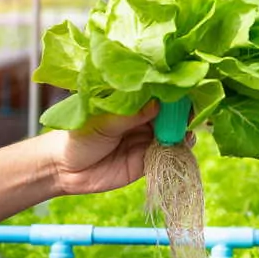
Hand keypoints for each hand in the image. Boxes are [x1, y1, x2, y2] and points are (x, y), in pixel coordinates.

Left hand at [46, 102, 196, 195]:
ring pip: (173, 133)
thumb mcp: (104, 121)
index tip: (186, 88)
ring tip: (190, 126)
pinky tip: (185, 142)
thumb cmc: (79, 136)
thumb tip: (158, 103)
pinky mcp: (148, 161)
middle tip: (193, 109)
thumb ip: (131, 114)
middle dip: (184, 111)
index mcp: (132, 105)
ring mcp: (148, 140)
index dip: (172, 92)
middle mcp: (144, 120)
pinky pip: (168, 154)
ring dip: (184, 130)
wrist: (65, 170)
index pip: (157, 95)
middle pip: (171, 114)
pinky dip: (179, 149)